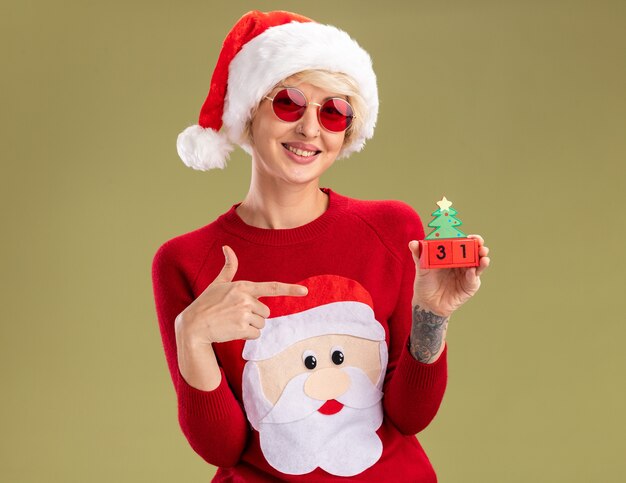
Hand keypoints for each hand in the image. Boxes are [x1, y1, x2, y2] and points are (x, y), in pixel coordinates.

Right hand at [175, 245, 308, 344]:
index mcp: (243, 286)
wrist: (194, 325)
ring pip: (261, 324)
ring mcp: (244, 314)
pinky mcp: (242, 329)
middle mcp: (246, 299)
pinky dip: (247, 336)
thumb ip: (228, 268)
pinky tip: (233, 330)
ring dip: (250, 326)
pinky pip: (256, 334)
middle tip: (236, 315)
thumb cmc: (206, 303)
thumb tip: (227, 247)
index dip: (290, 289)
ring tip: (232, 322)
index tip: (305, 292)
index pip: (271, 287)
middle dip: (254, 315)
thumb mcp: (218, 283)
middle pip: (266, 311)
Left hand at [408, 234, 489, 317]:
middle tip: (480, 243)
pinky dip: (473, 274)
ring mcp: (467, 275)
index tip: (471, 236)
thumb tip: (412, 243)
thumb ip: (419, 255)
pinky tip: (471, 271)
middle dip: (479, 246)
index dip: (469, 239)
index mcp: (452, 256)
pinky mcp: (469, 286)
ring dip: (482, 259)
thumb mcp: (421, 268)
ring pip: (479, 264)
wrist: (427, 303)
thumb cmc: (425, 283)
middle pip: (475, 252)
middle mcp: (462, 263)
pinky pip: (473, 279)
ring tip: (483, 256)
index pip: (464, 244)